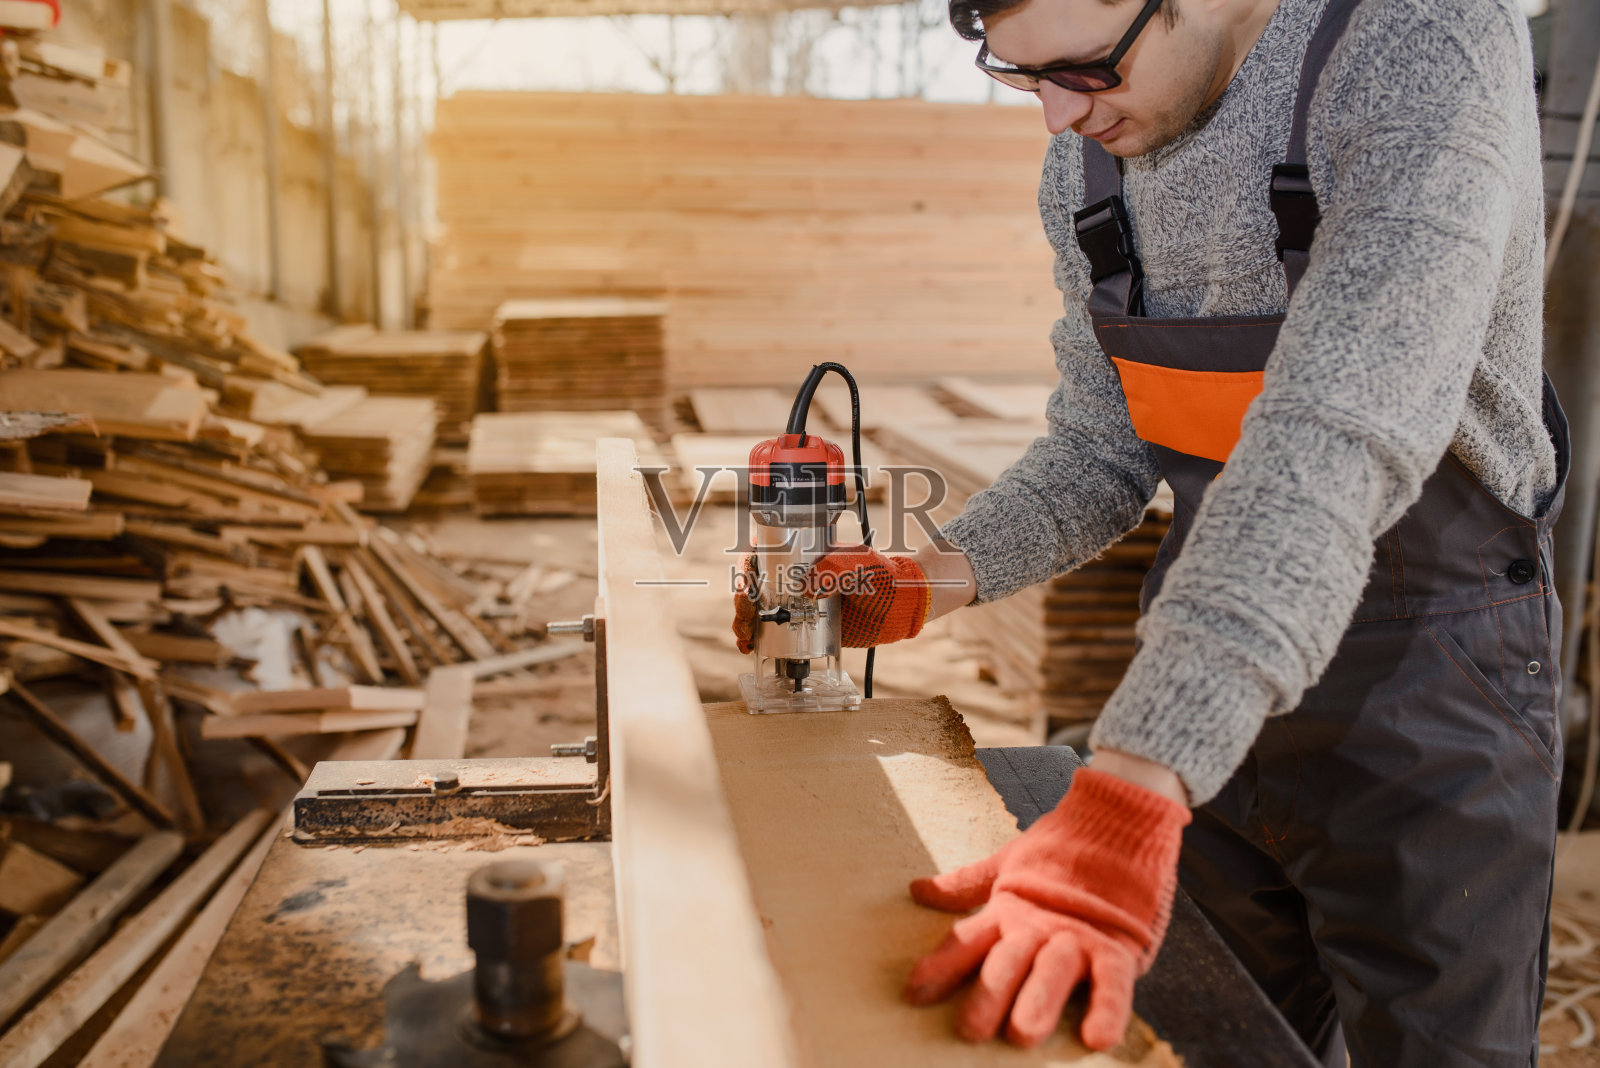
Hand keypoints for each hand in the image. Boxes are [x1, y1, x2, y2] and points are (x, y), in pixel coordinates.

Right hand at [730, 545, 931, 652]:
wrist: (904, 607)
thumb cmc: (885, 577)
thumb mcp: (862, 566)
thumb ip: (836, 571)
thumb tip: (806, 588)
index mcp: (805, 555)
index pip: (766, 554)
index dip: (748, 568)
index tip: (746, 584)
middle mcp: (797, 577)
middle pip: (756, 585)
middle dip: (743, 601)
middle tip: (746, 617)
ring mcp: (799, 602)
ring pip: (760, 609)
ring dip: (745, 623)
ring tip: (745, 638)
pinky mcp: (805, 626)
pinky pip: (776, 632)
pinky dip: (759, 640)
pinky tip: (752, 649)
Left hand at [903, 768, 1189, 1048]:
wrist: (1120, 813)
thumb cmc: (1061, 844)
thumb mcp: (1008, 864)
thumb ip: (965, 884)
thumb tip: (915, 889)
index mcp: (1009, 908)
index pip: (967, 940)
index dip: (940, 967)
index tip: (913, 994)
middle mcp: (1039, 925)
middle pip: (1008, 962)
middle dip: (988, 995)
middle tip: (970, 1030)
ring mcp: (1078, 935)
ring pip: (1055, 972)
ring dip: (1039, 1001)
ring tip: (1023, 1033)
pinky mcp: (1118, 945)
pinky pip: (1113, 982)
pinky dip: (1107, 1009)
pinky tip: (1097, 1039)